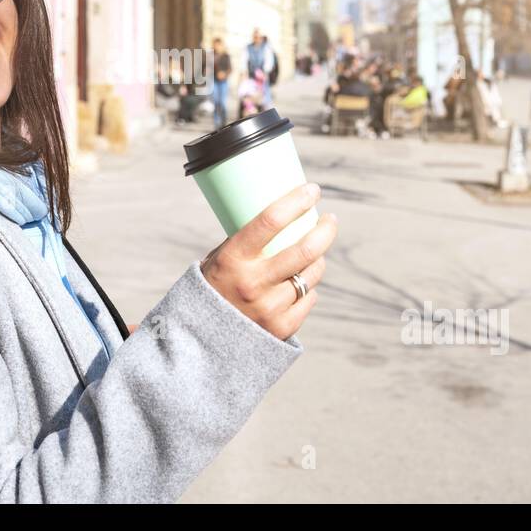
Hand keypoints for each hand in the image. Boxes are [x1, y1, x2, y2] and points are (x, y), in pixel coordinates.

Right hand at [199, 183, 336, 340]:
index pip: (270, 221)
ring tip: (315, 254)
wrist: (200, 340)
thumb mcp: (218, 260)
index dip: (296, 201)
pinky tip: (302, 284)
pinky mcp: (281, 328)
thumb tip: (281, 217)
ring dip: (318, 260)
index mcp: (232, 259)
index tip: (312, 190)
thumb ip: (246, 243)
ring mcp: (268, 308)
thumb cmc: (213, 288)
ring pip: (310, 275)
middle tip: (330, 219)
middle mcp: (252, 283)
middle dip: (325, 230)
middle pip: (304, 250)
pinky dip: (308, 289)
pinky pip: (308, 299)